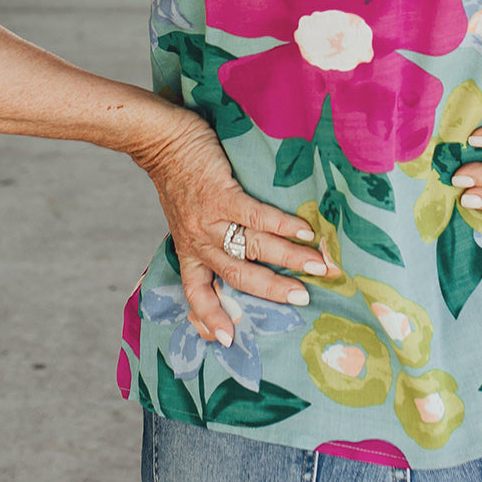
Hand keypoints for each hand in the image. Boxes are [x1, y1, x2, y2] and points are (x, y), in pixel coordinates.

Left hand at [133, 110, 341, 344]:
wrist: (162, 140)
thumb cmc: (179, 177)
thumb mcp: (184, 216)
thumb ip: (206, 235)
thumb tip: (239, 247)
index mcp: (189, 250)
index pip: (196, 292)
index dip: (210, 317)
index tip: (227, 341)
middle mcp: (198, 241)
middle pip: (237, 275)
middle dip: (272, 290)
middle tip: (303, 298)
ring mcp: (209, 219)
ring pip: (252, 248)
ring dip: (289, 258)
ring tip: (319, 265)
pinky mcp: (220, 193)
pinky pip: (255, 216)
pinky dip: (283, 226)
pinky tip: (305, 231)